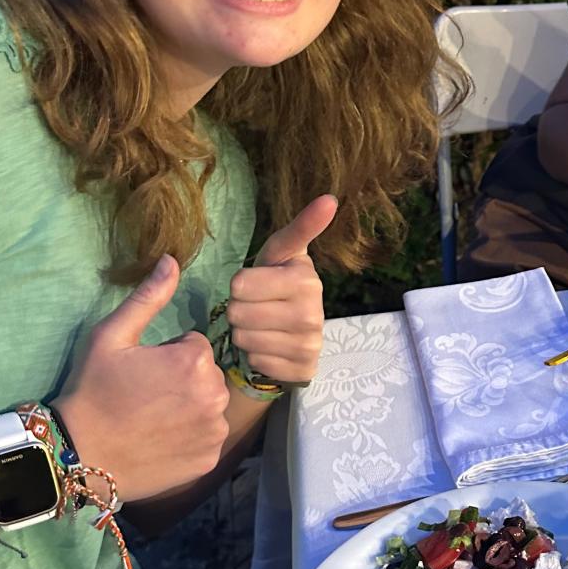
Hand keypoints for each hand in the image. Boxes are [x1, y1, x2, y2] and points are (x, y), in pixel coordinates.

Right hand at [56, 255, 230, 501]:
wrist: (81, 454)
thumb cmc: (93, 391)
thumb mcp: (112, 337)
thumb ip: (148, 298)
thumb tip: (173, 260)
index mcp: (195, 362)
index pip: (195, 345)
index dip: (168, 354)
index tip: (143, 370)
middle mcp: (215, 396)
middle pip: (207, 374)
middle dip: (183, 379)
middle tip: (146, 394)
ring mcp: (215, 430)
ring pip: (210, 405)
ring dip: (191, 406)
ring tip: (153, 418)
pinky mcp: (210, 458)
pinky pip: (208, 436)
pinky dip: (191, 436)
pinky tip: (162, 440)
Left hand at [226, 194, 334, 385]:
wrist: (293, 329)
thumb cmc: (278, 283)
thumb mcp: (282, 253)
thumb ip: (301, 227)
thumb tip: (330, 198)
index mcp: (306, 280)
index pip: (239, 284)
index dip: (240, 286)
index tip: (257, 284)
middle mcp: (313, 314)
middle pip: (237, 313)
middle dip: (240, 310)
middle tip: (259, 307)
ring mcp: (310, 345)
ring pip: (244, 338)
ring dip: (246, 333)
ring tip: (263, 326)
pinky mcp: (303, 370)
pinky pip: (256, 361)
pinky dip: (257, 355)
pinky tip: (271, 346)